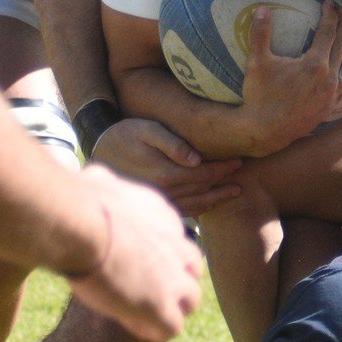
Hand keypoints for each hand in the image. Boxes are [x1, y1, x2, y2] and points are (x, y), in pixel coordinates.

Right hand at [65, 171, 202, 341]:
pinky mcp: (162, 306)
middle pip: (192, 268)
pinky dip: (152, 328)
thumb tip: (93, 175)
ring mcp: (174, 278)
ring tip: (137, 310)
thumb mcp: (99, 180)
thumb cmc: (81, 201)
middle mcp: (179, 246)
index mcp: (166, 217)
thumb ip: (106, 183)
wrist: (83, 225)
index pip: (176, 241)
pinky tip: (130, 322)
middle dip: (173, 279)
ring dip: (168, 307)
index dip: (157, 254)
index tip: (132, 260)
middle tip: (141, 287)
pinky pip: (170, 327)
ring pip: (190, 300)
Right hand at [92, 117, 243, 216]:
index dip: (223, 167)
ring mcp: (159, 202)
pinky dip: (201, 208)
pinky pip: (183, 211)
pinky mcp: (155, 206)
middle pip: (203, 189)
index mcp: (165, 174)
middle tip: (241, 172)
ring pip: (196, 204)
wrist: (100, 150)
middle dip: (223, 180)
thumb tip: (196, 160)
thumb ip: (173, 144)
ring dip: (217, 198)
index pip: (203, 173)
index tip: (238, 160)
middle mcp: (164, 193)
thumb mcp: (148, 130)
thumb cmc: (125, 135)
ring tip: (235, 191)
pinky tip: (211, 202)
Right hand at [237, 1, 341, 156]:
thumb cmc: (260, 96)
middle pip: (340, 46)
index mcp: (315, 64)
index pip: (327, 32)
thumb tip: (262, 8)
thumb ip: (260, 33)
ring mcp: (331, 95)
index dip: (329, 15)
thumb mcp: (257, 62)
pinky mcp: (328, 108)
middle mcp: (329, 79)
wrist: (265, 132)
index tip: (328, 3)